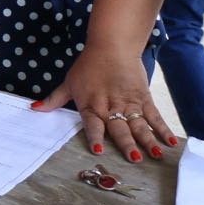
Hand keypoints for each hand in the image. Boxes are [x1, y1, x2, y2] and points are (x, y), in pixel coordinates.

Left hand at [35, 43, 178, 161]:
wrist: (111, 46)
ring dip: (147, 140)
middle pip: (120, 128)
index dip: (95, 136)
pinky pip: (154, 116)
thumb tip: (34, 108)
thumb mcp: (69, 83)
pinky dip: (162, 128)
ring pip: (139, 125)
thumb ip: (54, 99)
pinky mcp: (143, 98)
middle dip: (127, 144)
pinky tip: (169, 141)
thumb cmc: (88, 66)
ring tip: (154, 153)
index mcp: (91, 105)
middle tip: (134, 158)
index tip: (98, 150)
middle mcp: (110, 106)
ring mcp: (129, 103)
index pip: (93, 124)